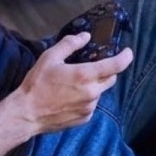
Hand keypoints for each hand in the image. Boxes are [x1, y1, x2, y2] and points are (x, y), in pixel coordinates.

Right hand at [13, 32, 132, 134]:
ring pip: (100, 92)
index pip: (115, 65)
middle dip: (106, 71)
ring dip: (93, 86)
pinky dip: (86, 98)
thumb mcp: (50, 58)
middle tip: (91, 67)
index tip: (128, 52)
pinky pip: (91, 105)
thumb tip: (86, 36)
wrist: (27, 114)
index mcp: (85, 76)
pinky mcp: (85, 118)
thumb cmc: (37, 84)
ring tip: (73, 84)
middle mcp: (92, 93)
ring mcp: (89, 108)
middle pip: (110, 79)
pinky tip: (70, 97)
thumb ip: (70, 44)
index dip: (125, 57)